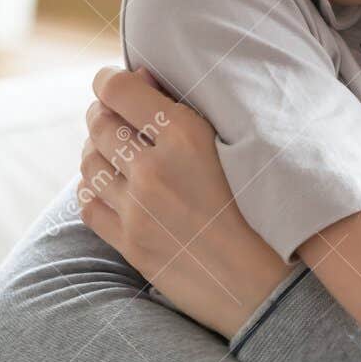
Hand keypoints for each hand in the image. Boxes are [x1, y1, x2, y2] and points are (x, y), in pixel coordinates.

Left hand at [78, 66, 287, 337]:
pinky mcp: (131, 243)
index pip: (118, 90)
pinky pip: (88, 204)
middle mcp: (155, 169)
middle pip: (99, 124)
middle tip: (115, 115)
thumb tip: (139, 80)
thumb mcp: (236, 145)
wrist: (272, 281)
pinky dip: (92, 188)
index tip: (112, 82)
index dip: (108, 80)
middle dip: (102, 113)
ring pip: (89, 163)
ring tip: (114, 151)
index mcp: (186, 135)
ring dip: (96, 150)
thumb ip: (186, 111)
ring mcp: (139, 209)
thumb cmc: (265, 205)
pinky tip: (111, 186)